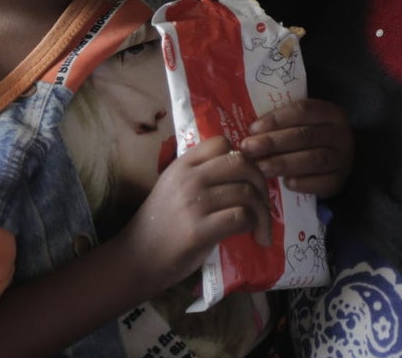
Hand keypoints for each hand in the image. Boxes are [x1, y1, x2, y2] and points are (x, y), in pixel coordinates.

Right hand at [117, 136, 271, 294]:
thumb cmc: (162, 224)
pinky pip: (241, 217)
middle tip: (263, 204)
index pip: (222, 143)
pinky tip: (251, 235)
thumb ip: (202, 174)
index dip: (242, 158)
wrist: (138, 258)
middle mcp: (188, 179)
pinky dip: (253, 225)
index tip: (246, 179)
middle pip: (242, 164)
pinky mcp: (198, 231)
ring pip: (246, 193)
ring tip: (261, 228)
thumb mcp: (175, 187)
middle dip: (261, 183)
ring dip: (262, 212)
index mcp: (182, 165)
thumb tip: (245, 169)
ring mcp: (192, 204)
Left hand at [239, 98, 352, 196]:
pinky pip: (323, 183)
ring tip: (260, 167)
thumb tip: (249, 130)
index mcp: (330, 112)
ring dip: (284, 163)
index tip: (252, 129)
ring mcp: (342, 159)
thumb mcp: (301, 123)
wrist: (335, 159)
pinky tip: (286, 183)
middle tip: (249, 149)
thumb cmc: (308, 137)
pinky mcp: (340, 181)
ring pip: (314, 159)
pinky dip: (303, 183)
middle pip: (306, 136)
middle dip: (274, 142)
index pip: (303, 110)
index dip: (276, 119)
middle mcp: (340, 134)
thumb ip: (282, 123)